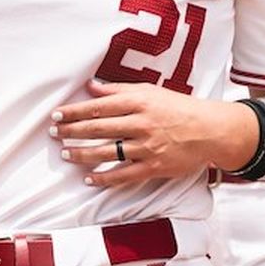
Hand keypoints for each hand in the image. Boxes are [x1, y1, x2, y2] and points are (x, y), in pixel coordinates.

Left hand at [50, 80, 254, 187]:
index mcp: (140, 101)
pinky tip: (89, 179)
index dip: (75, 110)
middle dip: (72, 130)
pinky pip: (123, 175)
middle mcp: (141, 123)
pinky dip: (104, 178)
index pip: (99, 106)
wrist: (210, 130)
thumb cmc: (179, 107)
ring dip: (82, 153)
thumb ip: (119, 90)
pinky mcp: (153, 167)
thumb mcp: (151, 91)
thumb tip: (92, 87)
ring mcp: (147, 147)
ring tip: (66, 153)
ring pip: (106, 152)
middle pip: (98, 128)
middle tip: (54, 132)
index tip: (57, 114)